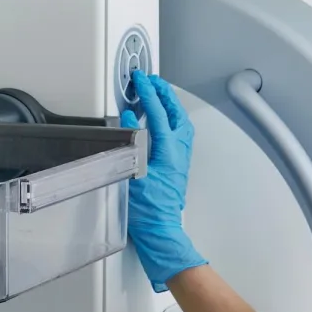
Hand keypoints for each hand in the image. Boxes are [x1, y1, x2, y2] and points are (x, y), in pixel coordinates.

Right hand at [120, 71, 206, 290]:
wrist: (160, 231)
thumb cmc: (148, 210)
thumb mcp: (133, 173)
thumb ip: (132, 143)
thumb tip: (132, 121)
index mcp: (169, 151)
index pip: (159, 113)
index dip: (149, 93)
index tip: (141, 80)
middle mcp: (179, 152)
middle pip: (175, 113)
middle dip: (164, 94)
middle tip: (152, 81)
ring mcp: (180, 158)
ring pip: (180, 123)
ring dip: (169, 106)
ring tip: (158, 95)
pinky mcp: (177, 165)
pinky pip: (178, 133)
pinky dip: (170, 119)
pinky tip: (161, 121)